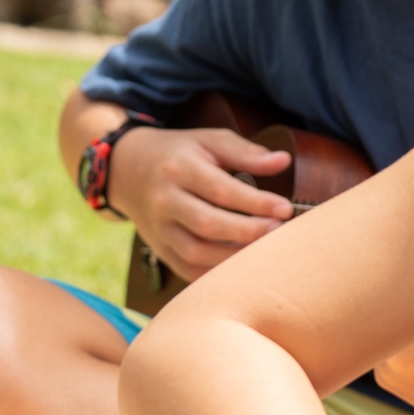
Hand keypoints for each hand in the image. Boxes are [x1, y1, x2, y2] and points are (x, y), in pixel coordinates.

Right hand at [109, 127, 294, 279]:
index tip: (285, 208)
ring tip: (265, 251)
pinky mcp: (160, 250)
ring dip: (235, 257)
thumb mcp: (209, 141)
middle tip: (280, 231)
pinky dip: (217, 274)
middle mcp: (164, 201)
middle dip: (248, 232)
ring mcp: (159, 230)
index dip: (256, 202)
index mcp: (178, 168)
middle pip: (208, 224)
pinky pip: (189, 270)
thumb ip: (246, 152)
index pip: (221, 190)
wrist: (128, 170)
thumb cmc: (178, 154)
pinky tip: (242, 266)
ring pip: (197, 253)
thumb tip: (283, 161)